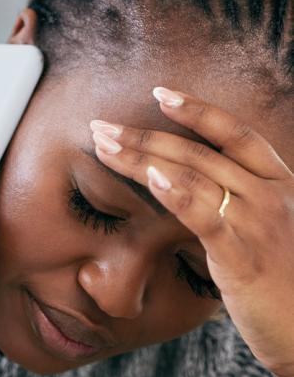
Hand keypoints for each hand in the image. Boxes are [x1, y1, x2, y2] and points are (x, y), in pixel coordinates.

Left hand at [90, 87, 293, 376]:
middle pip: (198, 151)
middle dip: (145, 135)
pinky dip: (177, 193)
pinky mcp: (244, 255)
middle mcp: (271, 193)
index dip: (197, 109)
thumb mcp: (264, 233)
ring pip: (193, 175)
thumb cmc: (283, 284)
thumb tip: (186, 193)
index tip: (160, 92)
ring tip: (104, 145)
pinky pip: (206, 216)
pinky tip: (151, 176)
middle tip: (101, 126)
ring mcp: (259, 221)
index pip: (234, 133)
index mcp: (277, 184)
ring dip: (142, 157)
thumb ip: (233, 208)